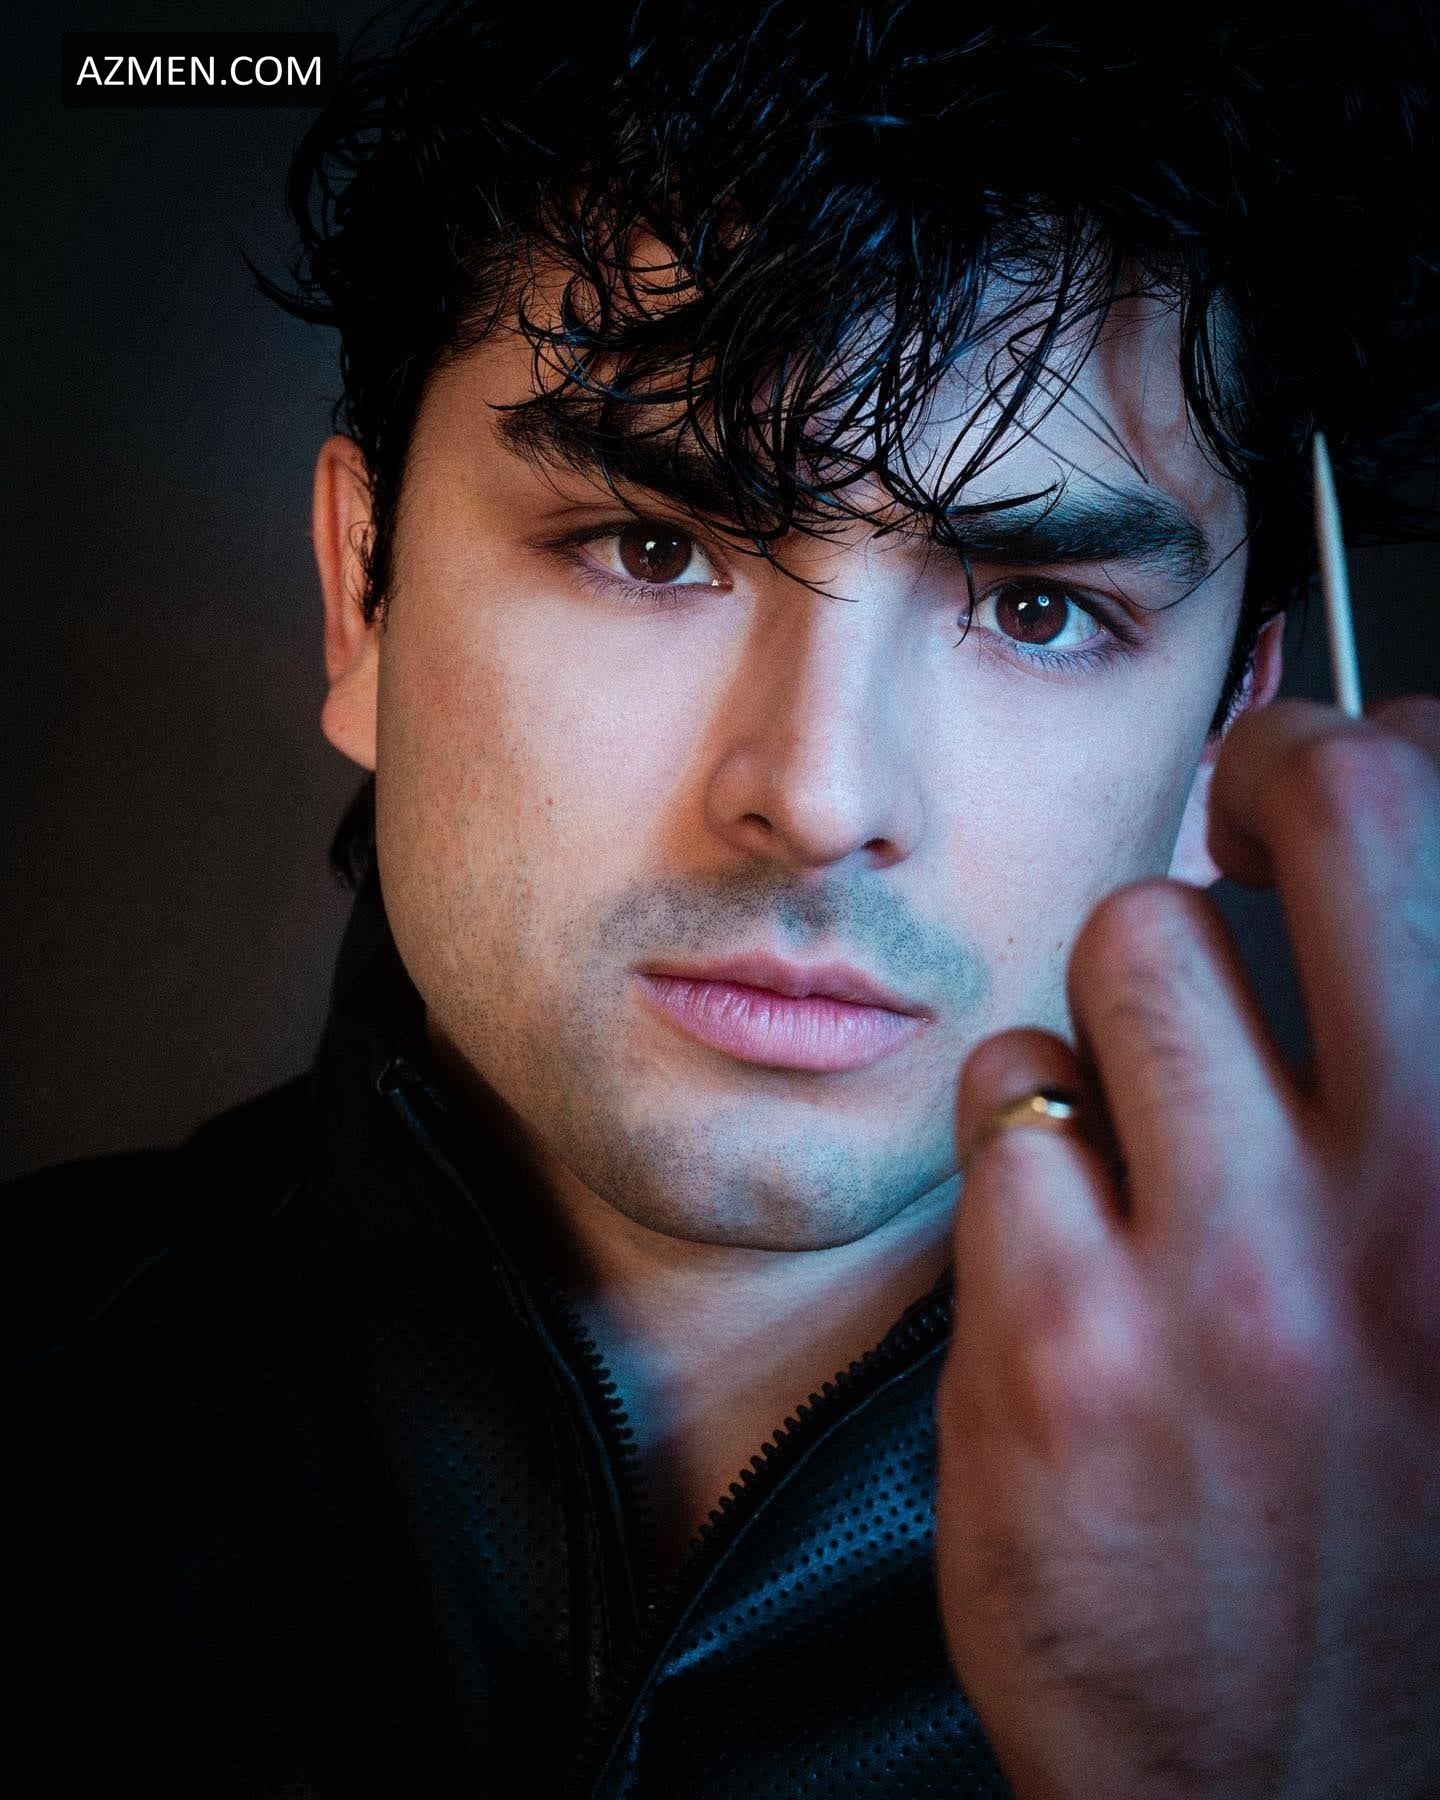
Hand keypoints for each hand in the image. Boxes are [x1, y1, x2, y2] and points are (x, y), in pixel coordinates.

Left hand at [935, 696, 1439, 1799]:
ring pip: (1133, 945)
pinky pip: (1008, 1101)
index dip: (1397, 758)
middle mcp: (1413, 1205)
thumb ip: (1422, 1100)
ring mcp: (1233, 1268)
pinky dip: (1029, 1135)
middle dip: (1274, 778)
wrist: (1294, 1790)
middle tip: (1243, 816)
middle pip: (1327, 820)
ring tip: (1148, 1094)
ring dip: (1130, 998)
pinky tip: (1068, 1227)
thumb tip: (1380, 919)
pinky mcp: (1062, 1336)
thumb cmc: (1395, 1533)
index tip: (1345, 764)